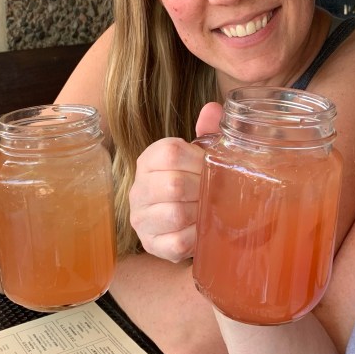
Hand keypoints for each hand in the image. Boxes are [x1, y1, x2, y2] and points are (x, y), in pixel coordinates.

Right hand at [129, 102, 222, 262]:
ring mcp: (142, 219)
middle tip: (216, 192)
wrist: (180, 222)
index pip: (171, 153)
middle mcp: (138, 189)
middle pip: (174, 185)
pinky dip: (197, 236)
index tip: (210, 167)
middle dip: (202, 189)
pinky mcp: (151, 245)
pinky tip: (201, 230)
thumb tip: (215, 108)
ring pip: (174, 214)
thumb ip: (208, 131)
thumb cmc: (192, 182)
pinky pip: (178, 242)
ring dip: (200, 213)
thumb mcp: (198, 155)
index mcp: (149, 160)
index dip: (198, 161)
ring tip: (208, 210)